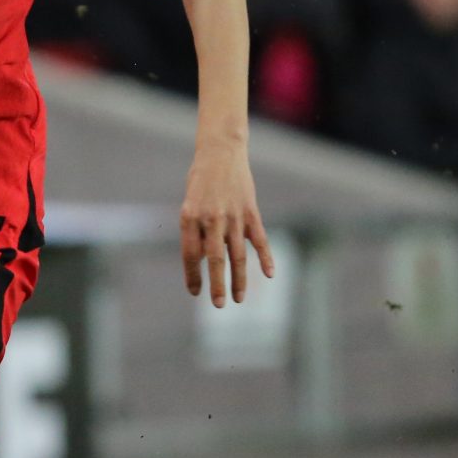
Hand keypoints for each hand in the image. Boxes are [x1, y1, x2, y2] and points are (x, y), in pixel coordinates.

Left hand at [181, 138, 272, 306]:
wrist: (220, 152)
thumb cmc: (200, 180)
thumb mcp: (189, 203)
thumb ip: (195, 230)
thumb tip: (203, 260)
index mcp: (189, 217)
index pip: (191, 255)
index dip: (193, 275)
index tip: (195, 292)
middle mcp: (211, 219)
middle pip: (215, 259)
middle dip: (216, 284)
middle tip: (217, 305)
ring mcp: (233, 216)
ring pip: (238, 255)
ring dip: (238, 279)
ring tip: (238, 299)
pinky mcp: (251, 212)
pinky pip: (260, 240)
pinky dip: (266, 258)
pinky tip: (269, 275)